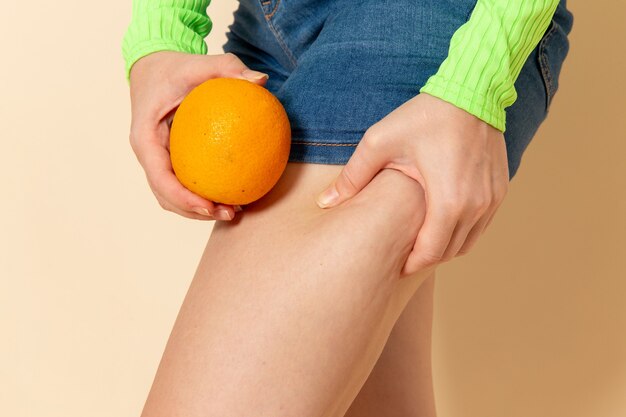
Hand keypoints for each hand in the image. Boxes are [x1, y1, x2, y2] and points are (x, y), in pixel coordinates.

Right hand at [128, 51, 268, 220]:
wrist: (153, 68)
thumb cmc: (175, 68)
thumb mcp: (199, 63)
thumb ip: (227, 67)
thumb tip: (261, 80)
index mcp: (145, 137)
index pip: (160, 177)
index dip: (182, 198)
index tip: (209, 206)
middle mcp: (148, 154)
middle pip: (166, 196)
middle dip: (195, 211)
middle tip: (229, 213)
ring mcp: (156, 160)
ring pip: (173, 196)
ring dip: (200, 209)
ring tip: (234, 210)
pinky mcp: (168, 161)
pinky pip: (184, 182)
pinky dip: (203, 193)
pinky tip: (232, 192)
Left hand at [315, 93, 509, 274]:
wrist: (472, 92)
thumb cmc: (424, 116)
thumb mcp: (380, 142)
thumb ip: (353, 176)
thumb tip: (324, 203)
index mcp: (448, 202)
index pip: (430, 254)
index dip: (410, 265)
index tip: (393, 266)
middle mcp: (476, 207)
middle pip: (449, 253)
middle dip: (424, 258)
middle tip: (402, 255)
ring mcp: (492, 200)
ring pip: (467, 243)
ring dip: (444, 247)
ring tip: (420, 240)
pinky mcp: (499, 190)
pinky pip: (481, 225)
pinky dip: (462, 232)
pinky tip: (441, 222)